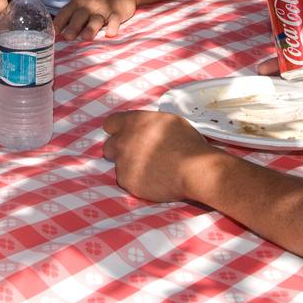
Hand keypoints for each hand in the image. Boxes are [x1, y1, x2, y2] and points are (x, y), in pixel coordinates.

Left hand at [54, 0, 137, 40]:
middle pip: (79, 17)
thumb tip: (59, 32)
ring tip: (86, 38)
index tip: (52, 33)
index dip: (58, 23)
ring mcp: (104, 8)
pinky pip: (115, 20)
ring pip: (96, 20)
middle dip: (73, 27)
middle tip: (68, 37)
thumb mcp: (83, 0)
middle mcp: (89, 5)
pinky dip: (113, 26)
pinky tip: (111, 34)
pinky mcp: (118, 12)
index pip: (65, 12)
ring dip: (91, 28)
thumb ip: (73, 14)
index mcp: (78, 2)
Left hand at [103, 110, 219, 201]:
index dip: (117, 130)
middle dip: (119, 150)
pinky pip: (126, 180)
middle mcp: (123, 141)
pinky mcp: (127, 182)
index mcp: (133, 122)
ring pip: (119, 165)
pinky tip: (152, 178)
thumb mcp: (168, 121)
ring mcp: (123, 163)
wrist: (193, 169)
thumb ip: (147, 123)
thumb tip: (142, 127)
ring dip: (130, 166)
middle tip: (137, 154)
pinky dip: (136, 180)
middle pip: (108, 146)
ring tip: (151, 168)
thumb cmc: (186, 143)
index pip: (110, 123)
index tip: (124, 135)